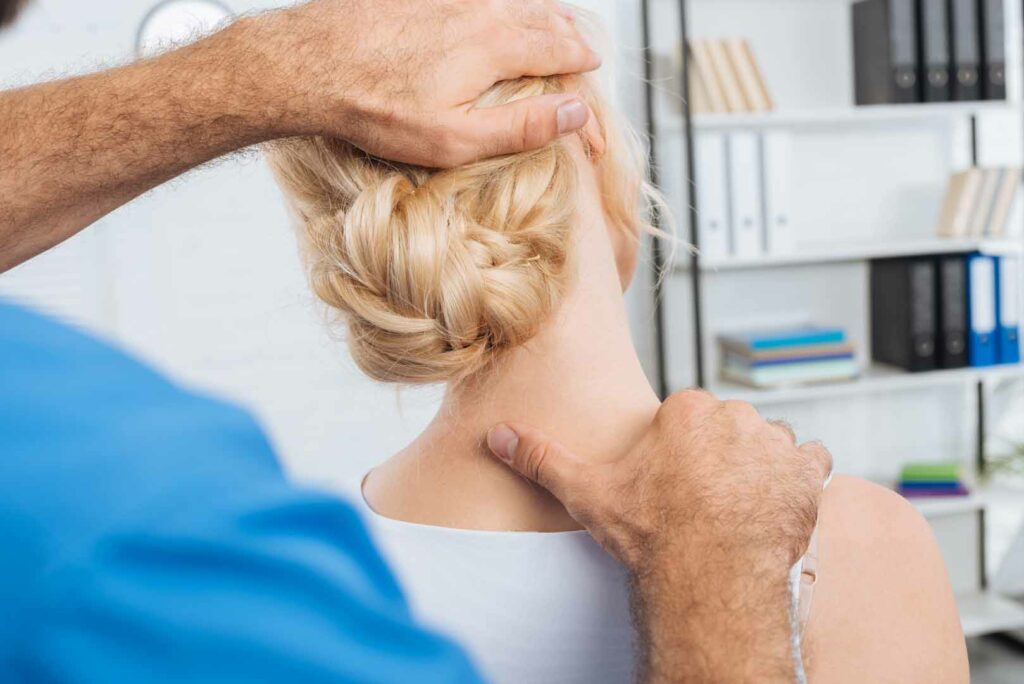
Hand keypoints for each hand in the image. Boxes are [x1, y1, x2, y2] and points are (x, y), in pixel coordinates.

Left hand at [231, 0, 600, 166]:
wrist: (311, 65)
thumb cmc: (379, 109)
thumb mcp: (457, 138)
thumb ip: (523, 126)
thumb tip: (576, 112)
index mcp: (495, 46)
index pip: (559, 47)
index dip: (581, 59)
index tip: (593, 65)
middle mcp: (478, 10)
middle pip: (540, 15)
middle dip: (566, 31)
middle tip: (579, 43)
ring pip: (509, 0)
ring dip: (536, 12)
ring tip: (549, 21)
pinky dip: (498, 6)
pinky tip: (490, 13)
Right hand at [487, 390, 831, 682]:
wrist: (709, 574)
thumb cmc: (652, 532)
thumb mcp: (589, 492)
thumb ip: (542, 457)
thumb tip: (495, 435)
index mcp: (686, 410)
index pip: (687, 417)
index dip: (680, 452)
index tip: (674, 481)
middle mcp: (735, 416)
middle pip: (728, 427)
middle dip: (720, 455)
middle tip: (705, 497)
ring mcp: (775, 442)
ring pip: (768, 442)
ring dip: (760, 465)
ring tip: (739, 505)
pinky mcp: (806, 472)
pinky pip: (811, 460)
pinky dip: (800, 478)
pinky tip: (776, 502)